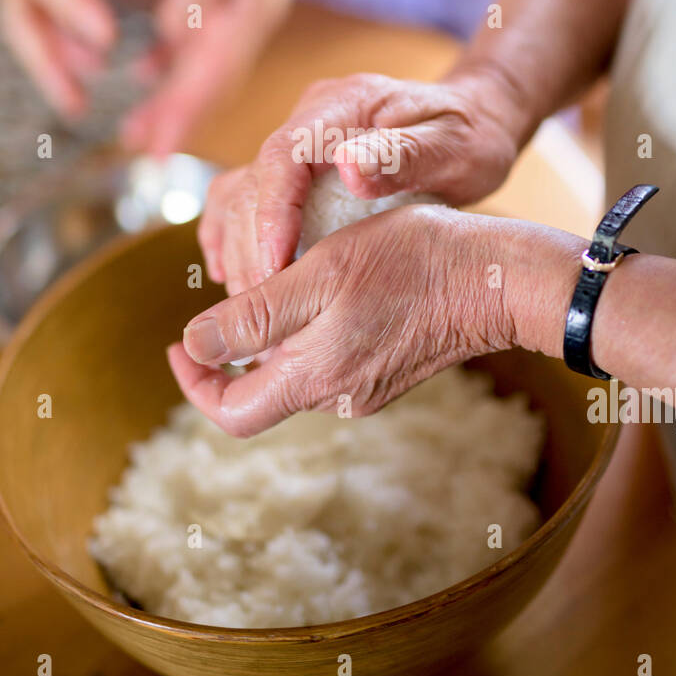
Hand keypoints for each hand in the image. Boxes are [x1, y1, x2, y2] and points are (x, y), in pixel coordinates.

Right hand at [0, 0, 145, 116]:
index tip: (108, 38)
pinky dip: (52, 60)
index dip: (75, 4)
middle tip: (79, 101)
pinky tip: (79, 86)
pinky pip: (33, 31)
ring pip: (24, 32)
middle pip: (21, 17)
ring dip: (48, 71)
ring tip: (77, 105)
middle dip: (47, 62)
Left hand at [120, 0, 323, 154]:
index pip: (213, 75)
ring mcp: (239, 23)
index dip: (186, 113)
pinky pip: (198, 48)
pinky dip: (173, 66)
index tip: (161, 146)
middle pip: (208, 85)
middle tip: (143, 156)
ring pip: (201, 74)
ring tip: (135, 132)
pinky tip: (146, 76)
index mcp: (251, 15)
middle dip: (176, 121)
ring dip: (171, 104)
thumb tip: (171, 33)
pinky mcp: (228, 11)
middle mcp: (247, 28)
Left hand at [170, 205, 515, 434]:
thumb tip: (194, 346)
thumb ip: (254, 317)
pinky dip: (307, 332)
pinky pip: (328, 360)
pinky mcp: (389, 369)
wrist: (498, 278)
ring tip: (265, 285)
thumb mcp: (319, 275)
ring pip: (295, 373)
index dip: (195, 383)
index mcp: (314, 379)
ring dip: (269, 339)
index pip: (232, 413)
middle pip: (261, 393)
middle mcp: (339, 397)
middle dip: (230, 355)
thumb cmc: (411, 263)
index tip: (178, 342)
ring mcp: (368, 386)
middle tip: (215, 306)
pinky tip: (318, 286)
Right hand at [199, 68, 524, 294]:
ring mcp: (300, 142)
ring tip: (251, 305)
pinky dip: (231, 235)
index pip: (282, 153)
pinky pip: (246, 198)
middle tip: (263, 307)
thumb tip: (346, 166)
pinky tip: (229, 274)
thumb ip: (404, 154)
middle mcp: (311, 118)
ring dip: (237, 248)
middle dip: (251, 247)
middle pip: (253, 181)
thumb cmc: (472, 135)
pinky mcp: (297, 168)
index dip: (271, 212)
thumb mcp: (455, 145)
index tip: (276, 266)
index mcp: (345, 105)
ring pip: (240, 193)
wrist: (477, 121)